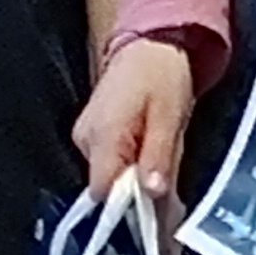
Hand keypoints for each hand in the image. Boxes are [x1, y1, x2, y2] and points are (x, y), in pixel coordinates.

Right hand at [77, 36, 195, 199]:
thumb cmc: (163, 76)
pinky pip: (111, 162)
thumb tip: (153, 193)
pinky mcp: (92, 136)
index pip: (103, 189)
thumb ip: (159, 155)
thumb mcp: (169, 116)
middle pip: (108, 186)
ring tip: (162, 156)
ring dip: (138, 176)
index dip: (129, 204)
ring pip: (111, 176)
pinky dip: (132, 164)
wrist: (151, 46)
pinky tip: (150, 151)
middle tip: (170, 181)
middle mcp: (85, 138)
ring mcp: (85, 137)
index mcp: (102, 133)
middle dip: (139, 192)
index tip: (156, 208)